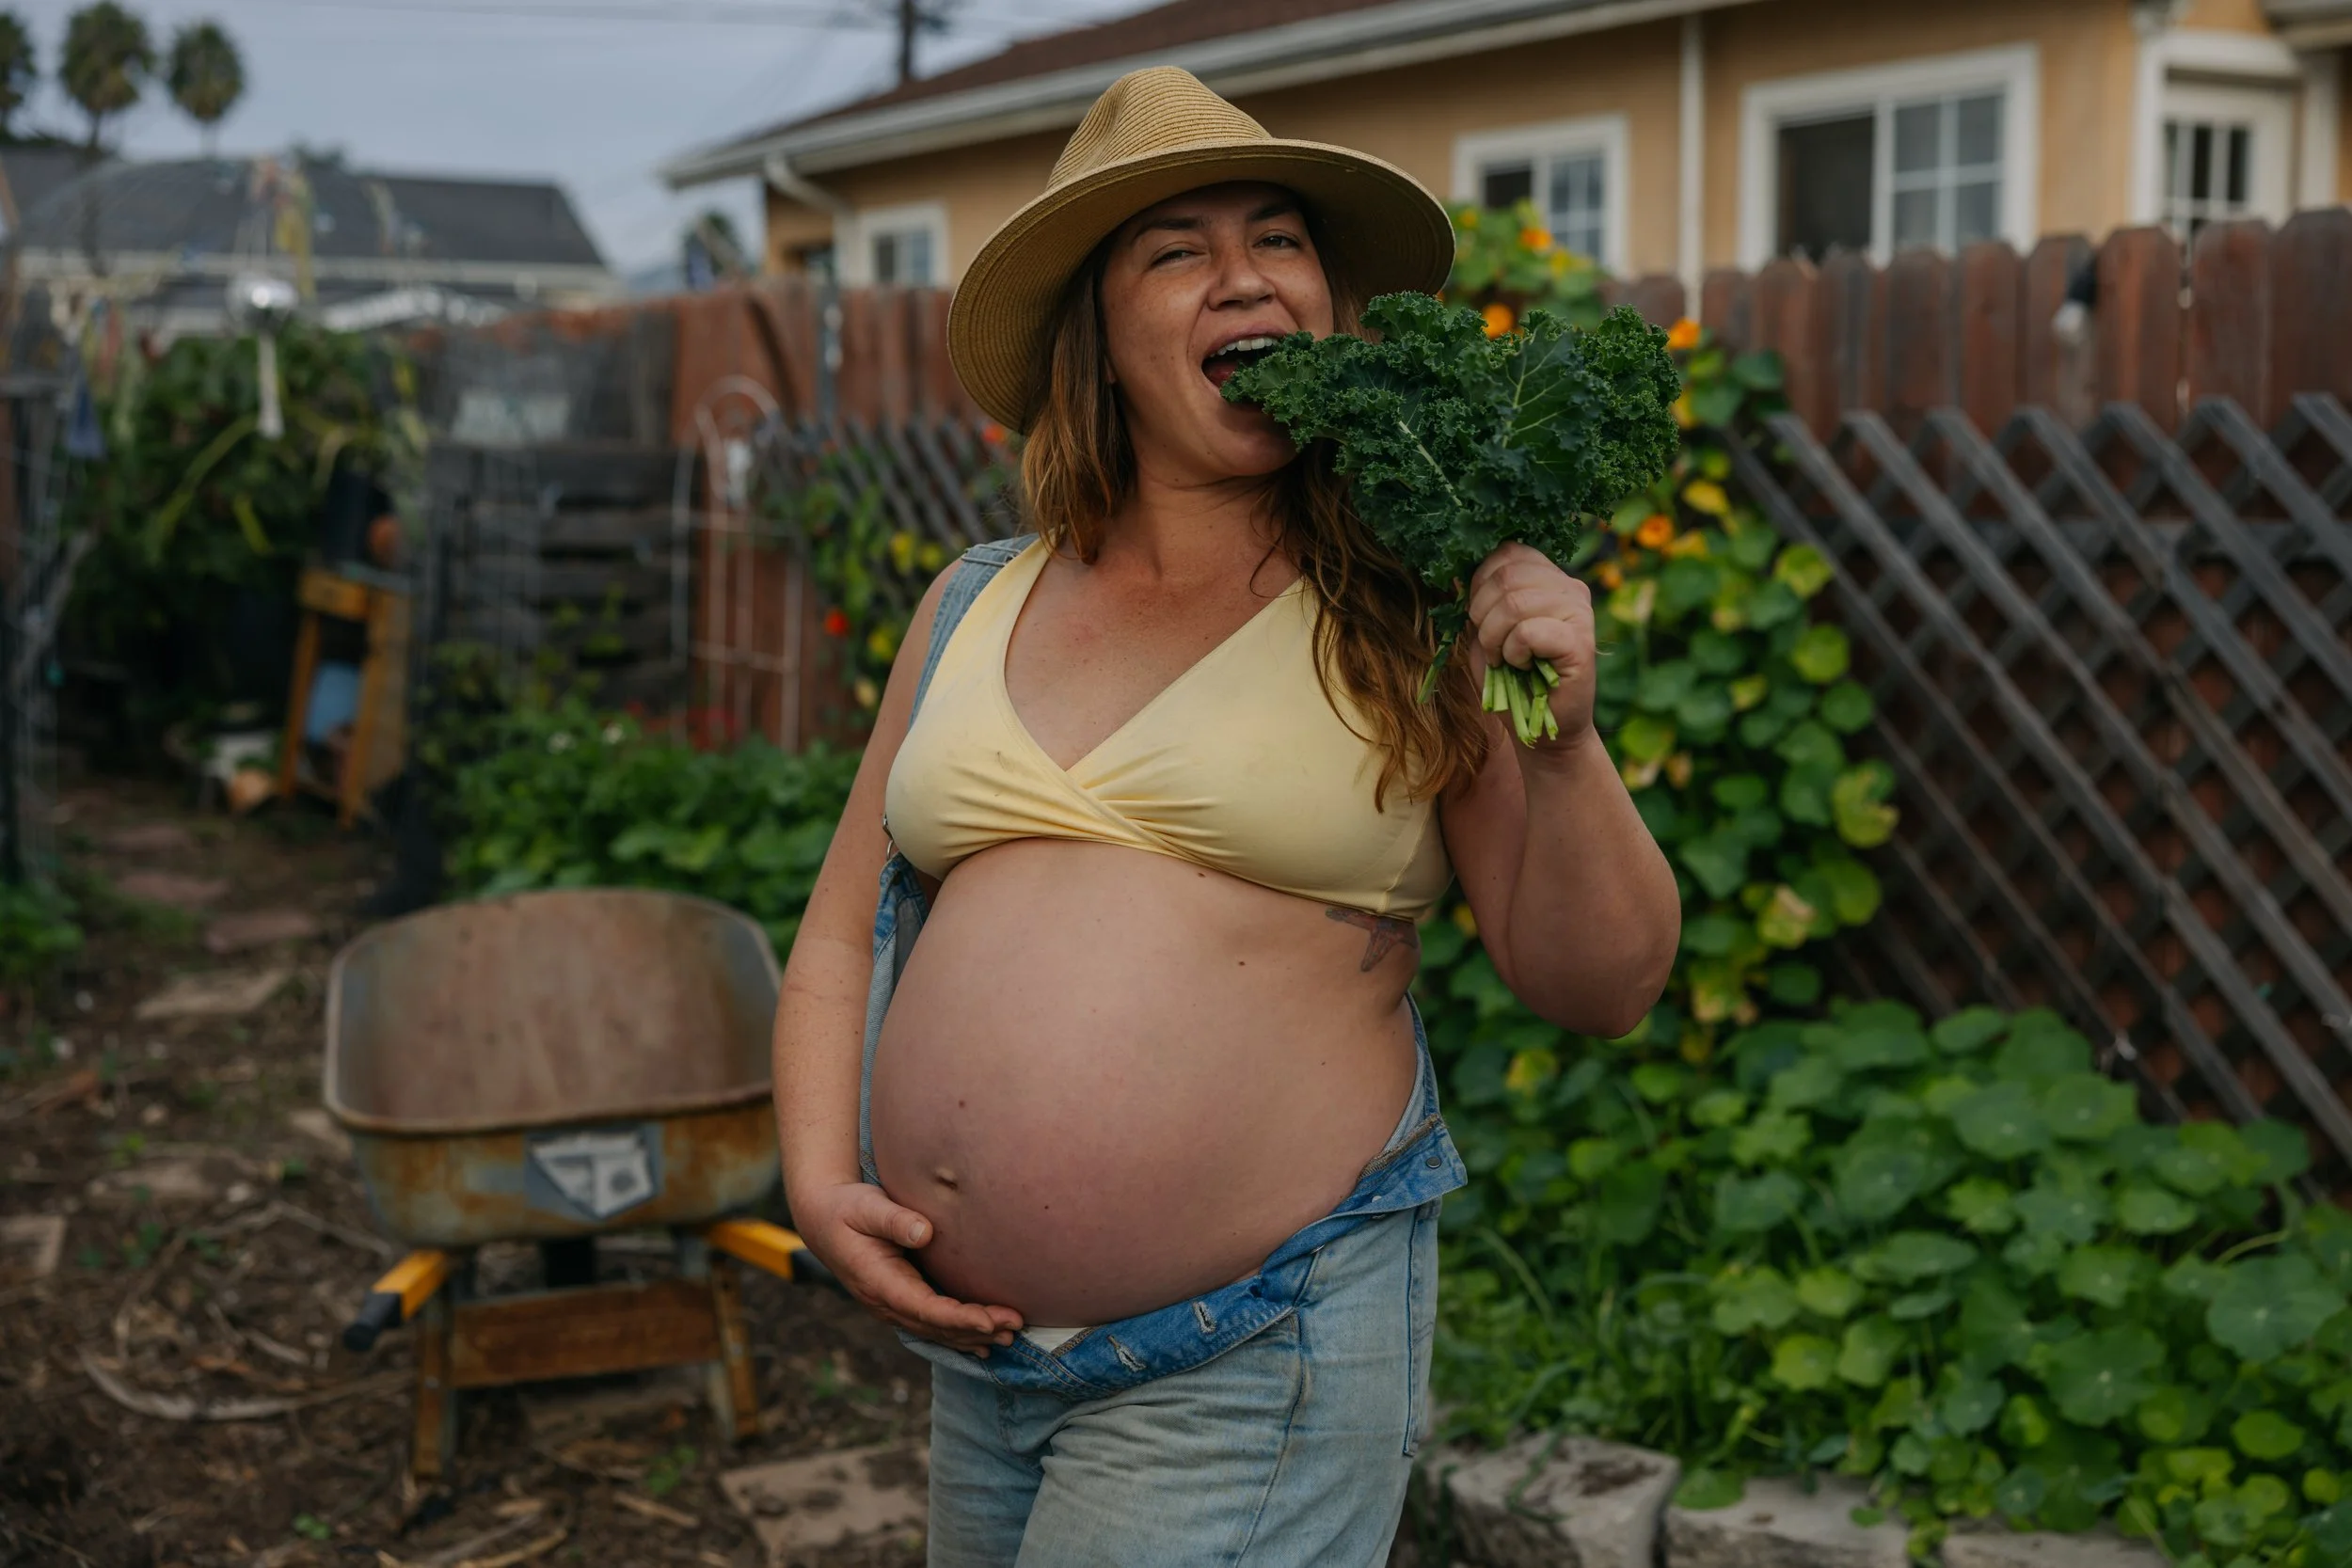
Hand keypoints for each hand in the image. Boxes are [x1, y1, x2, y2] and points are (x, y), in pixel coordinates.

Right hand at [790, 1180, 1022, 1354]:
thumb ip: (894, 1220)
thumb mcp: (866, 1206)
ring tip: (1010, 1336)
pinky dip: (959, 1335)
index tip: (990, 1320)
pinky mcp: (900, 1301)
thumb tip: (924, 1232)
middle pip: (937, 1327)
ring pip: (936, 1331)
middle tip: (1016, 1325)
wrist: (822, 1219)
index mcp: (879, 1283)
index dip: (959, 1319)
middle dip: (977, 1330)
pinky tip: (984, 1340)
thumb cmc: (847, 1208)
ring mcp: (892, 1306)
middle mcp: (886, 1303)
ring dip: (973, 1336)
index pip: (926, 1309)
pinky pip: (932, 1325)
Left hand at [1466, 543, 1597, 747]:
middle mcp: (1570, 588)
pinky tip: (1523, 666)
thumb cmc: (1511, 678)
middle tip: (1490, 645)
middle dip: (1482, 614)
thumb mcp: (1486, 631)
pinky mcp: (1581, 642)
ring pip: (1514, 602)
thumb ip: (1478, 600)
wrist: (1539, 725)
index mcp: (1549, 578)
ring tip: (1504, 659)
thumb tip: (1457, 573)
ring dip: (1495, 637)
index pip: (1508, 552)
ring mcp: (1579, 613)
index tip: (1478, 617)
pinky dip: (1513, 652)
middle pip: (1507, 575)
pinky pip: (1528, 631)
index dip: (1480, 582)